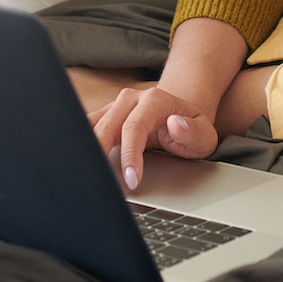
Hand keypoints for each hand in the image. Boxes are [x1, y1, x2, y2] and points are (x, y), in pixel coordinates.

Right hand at [88, 84, 217, 190]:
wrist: (181, 115)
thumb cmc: (192, 129)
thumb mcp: (205, 134)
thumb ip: (194, 132)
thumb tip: (175, 124)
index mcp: (154, 100)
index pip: (134, 128)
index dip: (130, 155)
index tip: (131, 180)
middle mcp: (131, 98)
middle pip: (107, 125)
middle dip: (100, 154)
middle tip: (100, 182)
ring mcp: (116, 106)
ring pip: (92, 124)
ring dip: (86, 147)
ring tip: (82, 172)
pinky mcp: (106, 115)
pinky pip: (87, 125)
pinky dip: (81, 141)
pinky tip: (77, 160)